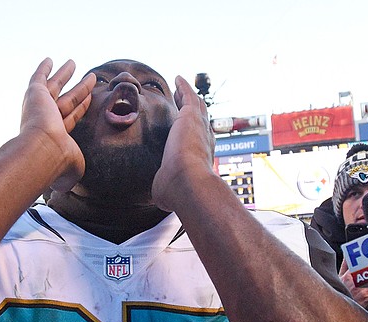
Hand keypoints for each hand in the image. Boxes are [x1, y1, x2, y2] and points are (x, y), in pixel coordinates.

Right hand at [20, 58, 94, 191]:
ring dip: (65, 75)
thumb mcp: (72, 174)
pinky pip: (39, 79)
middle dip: (79, 91)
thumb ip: (70, 178)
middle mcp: (46, 121)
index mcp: (55, 137)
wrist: (44, 152)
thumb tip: (63, 189)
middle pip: (67, 101)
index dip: (80, 110)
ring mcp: (40, 107)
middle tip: (89, 79)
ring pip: (57, 87)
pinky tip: (50, 60)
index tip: (88, 101)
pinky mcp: (34, 95)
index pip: (71, 118)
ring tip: (74, 63)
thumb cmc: (59, 165)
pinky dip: (43, 69)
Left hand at [152, 75, 216, 211]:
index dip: (194, 137)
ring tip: (182, 90)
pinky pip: (188, 96)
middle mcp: (204, 141)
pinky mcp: (190, 116)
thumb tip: (163, 196)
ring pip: (196, 107)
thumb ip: (166, 189)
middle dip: (194, 114)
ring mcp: (199, 127)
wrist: (187, 182)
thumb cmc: (178, 192)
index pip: (199, 144)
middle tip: (188, 105)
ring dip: (189, 98)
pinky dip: (183, 87)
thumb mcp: (169, 191)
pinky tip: (177, 78)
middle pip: (200, 122)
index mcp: (200, 159)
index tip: (188, 133)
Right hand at [339, 260, 367, 306]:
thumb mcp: (339, 278)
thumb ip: (344, 266)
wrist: (340, 307)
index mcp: (348, 277)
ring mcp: (361, 291)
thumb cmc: (340, 291)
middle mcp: (355, 283)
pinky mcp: (366, 299)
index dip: (365, 259)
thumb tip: (347, 256)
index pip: (358, 265)